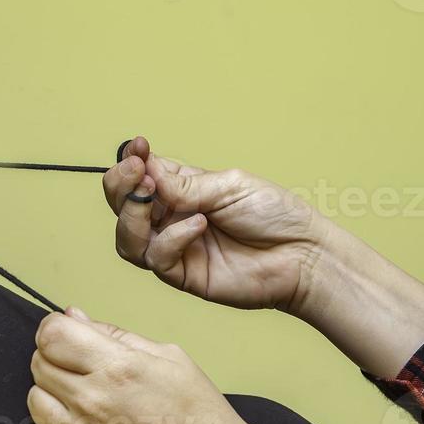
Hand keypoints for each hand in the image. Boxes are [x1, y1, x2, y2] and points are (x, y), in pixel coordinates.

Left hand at [27, 307, 259, 423]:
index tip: (64, 332)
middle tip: (80, 363)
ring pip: (35, 398)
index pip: (52, 335)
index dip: (54, 327)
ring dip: (51, 390)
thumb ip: (115, 334)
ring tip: (82, 394)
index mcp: (118, 368)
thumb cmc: (200, 416)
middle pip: (40, 362)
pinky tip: (86, 423)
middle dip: (55, 355)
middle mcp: (92, 401)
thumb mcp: (169, 358)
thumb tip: (74, 316)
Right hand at [103, 136, 331, 313]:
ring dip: (131, 215)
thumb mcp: (230, 186)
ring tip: (151, 196)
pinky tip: (197, 225)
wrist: (302, 254)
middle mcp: (170, 218)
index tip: (137, 148)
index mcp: (180, 190)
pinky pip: (157, 258)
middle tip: (136, 172)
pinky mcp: (182, 275)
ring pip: (127, 237)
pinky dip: (170, 239)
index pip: (140, 175)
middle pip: (123, 206)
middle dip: (121, 186)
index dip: (131, 162)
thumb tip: (146, 174)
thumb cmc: (274, 215)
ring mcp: (174, 247)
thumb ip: (185, 186)